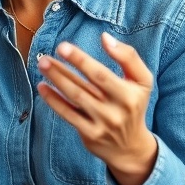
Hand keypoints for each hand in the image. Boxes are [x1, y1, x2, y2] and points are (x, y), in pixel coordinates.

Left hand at [37, 32, 156, 184]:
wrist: (131, 146)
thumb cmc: (134, 104)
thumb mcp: (142, 81)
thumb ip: (128, 57)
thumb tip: (105, 37)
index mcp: (129, 94)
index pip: (100, 74)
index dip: (80, 60)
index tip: (62, 47)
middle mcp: (114, 110)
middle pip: (83, 86)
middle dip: (62, 70)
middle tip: (45, 57)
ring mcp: (101, 124)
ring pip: (74, 98)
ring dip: (56, 80)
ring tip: (42, 65)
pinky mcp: (89, 134)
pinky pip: (68, 115)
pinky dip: (53, 100)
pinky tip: (42, 87)